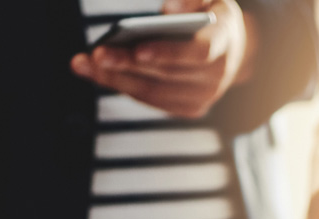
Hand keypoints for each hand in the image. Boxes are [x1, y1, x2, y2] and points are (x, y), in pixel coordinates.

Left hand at [69, 0, 252, 118]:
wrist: (233, 49)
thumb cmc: (210, 15)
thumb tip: (170, 10)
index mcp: (224, 42)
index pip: (198, 52)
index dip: (168, 52)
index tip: (138, 49)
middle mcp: (217, 76)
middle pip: (167, 74)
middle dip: (128, 64)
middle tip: (97, 54)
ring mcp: (203, 96)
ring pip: (155, 91)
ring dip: (117, 79)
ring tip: (85, 63)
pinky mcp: (190, 108)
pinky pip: (152, 100)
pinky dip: (123, 86)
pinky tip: (97, 73)